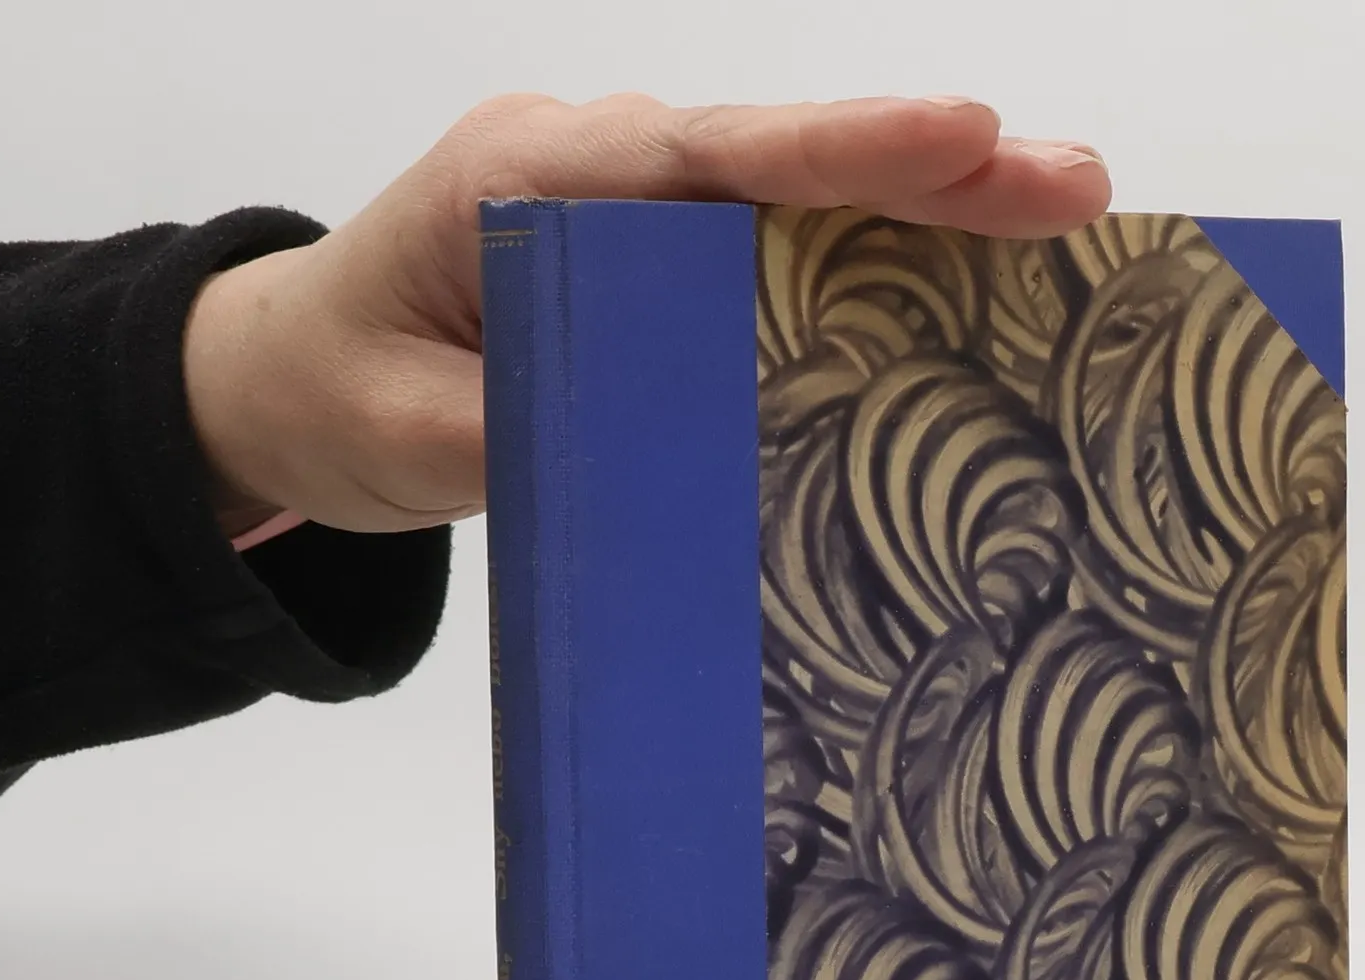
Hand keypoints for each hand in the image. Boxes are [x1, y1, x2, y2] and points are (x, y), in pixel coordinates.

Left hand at [184, 93, 1110, 536]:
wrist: (294, 381)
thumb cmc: (337, 387)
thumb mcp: (408, 430)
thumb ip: (522, 432)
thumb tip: (653, 455)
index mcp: (530, 180)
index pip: (701, 155)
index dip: (839, 149)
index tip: (963, 139)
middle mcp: (603, 175)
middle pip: (784, 159)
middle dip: (931, 165)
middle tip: (1071, 184)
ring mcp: (643, 218)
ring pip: (801, 199)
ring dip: (931, 209)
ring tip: (1065, 219)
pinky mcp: (668, 272)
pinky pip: (785, 254)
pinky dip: (880, 261)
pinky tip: (974, 284)